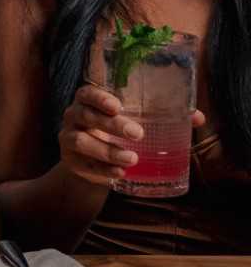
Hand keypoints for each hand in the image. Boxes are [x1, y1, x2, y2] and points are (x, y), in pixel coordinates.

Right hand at [57, 84, 205, 184]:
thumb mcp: (133, 120)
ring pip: (81, 141)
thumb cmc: (117, 133)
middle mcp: (74, 117)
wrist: (93, 161)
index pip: (86, 93)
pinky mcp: (71, 161)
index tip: (117, 105)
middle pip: (86, 116)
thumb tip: (197, 118)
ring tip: (131, 159)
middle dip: (111, 125)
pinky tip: (119, 173)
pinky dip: (102, 169)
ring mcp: (69, 138)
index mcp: (88, 101)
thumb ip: (161, 116)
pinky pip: (84, 164)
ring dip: (106, 151)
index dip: (99, 98)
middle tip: (138, 134)